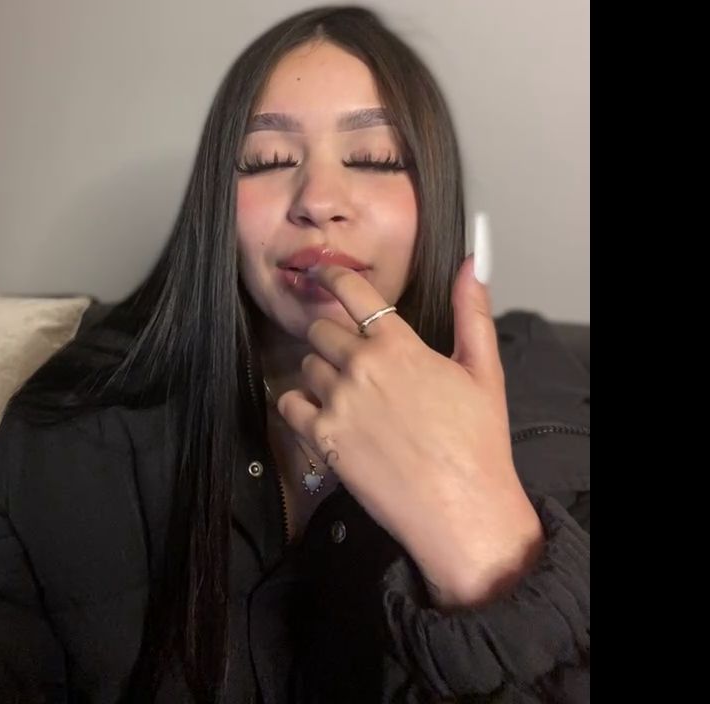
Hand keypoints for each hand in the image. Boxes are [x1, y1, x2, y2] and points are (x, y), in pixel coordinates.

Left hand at [277, 256, 542, 606]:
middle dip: (333, 339)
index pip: (352, 291)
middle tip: (353, 361)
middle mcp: (361, 366)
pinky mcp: (322, 438)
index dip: (331, 275)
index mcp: (397, 344)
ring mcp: (338, 402)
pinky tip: (322, 414)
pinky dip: (299, 405)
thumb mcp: (484, 369)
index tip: (321, 272)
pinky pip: (289, 404)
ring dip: (321, 373)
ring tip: (349, 395)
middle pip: (321, 330)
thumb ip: (471, 311)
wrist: (462, 510)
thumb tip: (472, 264)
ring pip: (306, 365)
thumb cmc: (477, 442)